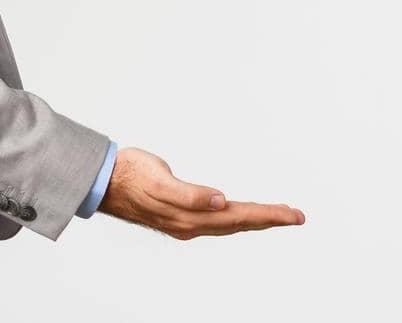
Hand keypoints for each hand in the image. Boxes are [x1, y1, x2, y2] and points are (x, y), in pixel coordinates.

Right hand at [97, 146, 305, 239]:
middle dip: (269, 219)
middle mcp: (191, 225)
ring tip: (277, 215)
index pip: (240, 216)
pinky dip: (235, 218)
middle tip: (297, 216)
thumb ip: (190, 194)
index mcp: (190, 217)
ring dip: (255, 220)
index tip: (294, 215)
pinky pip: (217, 222)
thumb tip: (221, 201)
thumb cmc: (131, 175)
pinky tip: (237, 214)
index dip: (269, 216)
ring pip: (230, 224)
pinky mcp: (180, 217)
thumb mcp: (160, 180)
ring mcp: (186, 224)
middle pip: (239, 224)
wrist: (104, 181)